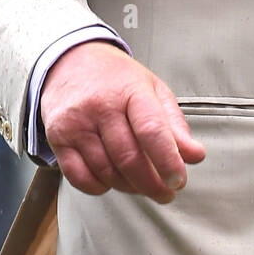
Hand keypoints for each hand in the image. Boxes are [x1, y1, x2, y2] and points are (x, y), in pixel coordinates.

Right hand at [40, 41, 205, 199]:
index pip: (151, 130)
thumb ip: (174, 124)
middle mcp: (101, 106)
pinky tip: (112, 181)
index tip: (179, 180)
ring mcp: (77, 123)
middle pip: (129, 158)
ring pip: (106, 171)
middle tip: (166, 193)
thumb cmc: (115, 77)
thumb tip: (195, 156)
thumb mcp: (152, 89)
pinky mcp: (58, 138)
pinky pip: (80, 178)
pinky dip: (100, 187)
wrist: (69, 60)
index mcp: (130, 90)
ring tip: (143, 186)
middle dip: (152, 184)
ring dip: (129, 188)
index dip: (168, 161)